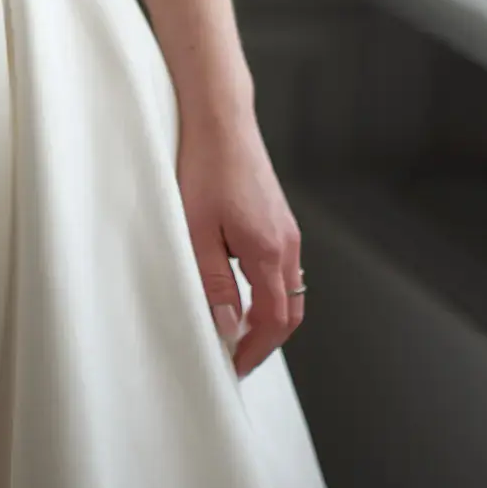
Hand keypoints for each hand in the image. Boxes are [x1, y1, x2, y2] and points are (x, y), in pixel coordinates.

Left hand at [175, 112, 304, 378]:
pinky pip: (282, 267)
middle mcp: (287, 243)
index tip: (233, 368)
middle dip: (265, 341)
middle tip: (236, 358)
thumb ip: (214, 284)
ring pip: (288, 289)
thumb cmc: (204, 169)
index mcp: (269, 252)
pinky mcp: (278, 217)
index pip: (274, 320)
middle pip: (289, 311)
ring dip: (267, 316)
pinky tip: (241, 291)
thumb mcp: (197, 231)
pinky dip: (268, 291)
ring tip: (236, 331)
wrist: (220, 119)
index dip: (255, 350)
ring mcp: (286, 229)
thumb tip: (229, 329)